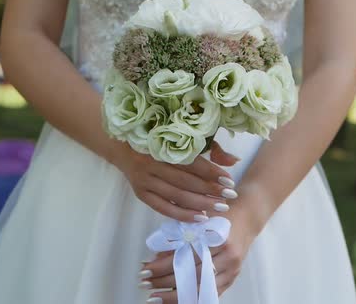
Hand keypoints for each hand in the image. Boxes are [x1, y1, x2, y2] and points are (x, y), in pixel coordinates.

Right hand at [110, 140, 239, 222]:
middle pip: (186, 181)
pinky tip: (200, 217)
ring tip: (219, 207)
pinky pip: (164, 208)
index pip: (192, 162)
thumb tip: (234, 160)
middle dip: (210, 190)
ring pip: (177, 196)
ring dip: (200, 204)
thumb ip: (211, 148)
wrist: (121, 146)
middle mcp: (152, 163)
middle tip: (229, 196)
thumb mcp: (184, 138)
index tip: (229, 181)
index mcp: (163, 145)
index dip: (212, 172)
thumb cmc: (159, 140)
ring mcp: (145, 180)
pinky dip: (183, 214)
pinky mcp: (141, 194)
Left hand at [138, 211, 258, 301]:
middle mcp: (227, 255)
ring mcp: (232, 269)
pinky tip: (178, 300)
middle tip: (145, 284)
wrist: (247, 217)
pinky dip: (193, 298)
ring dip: (175, 295)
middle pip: (191, 275)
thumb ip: (179, 238)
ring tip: (156, 297)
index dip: (162, 265)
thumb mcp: (198, 220)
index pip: (184, 256)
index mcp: (217, 237)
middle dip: (164, 282)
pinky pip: (211, 294)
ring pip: (200, 288)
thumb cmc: (219, 215)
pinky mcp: (233, 277)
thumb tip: (154, 258)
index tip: (145, 269)